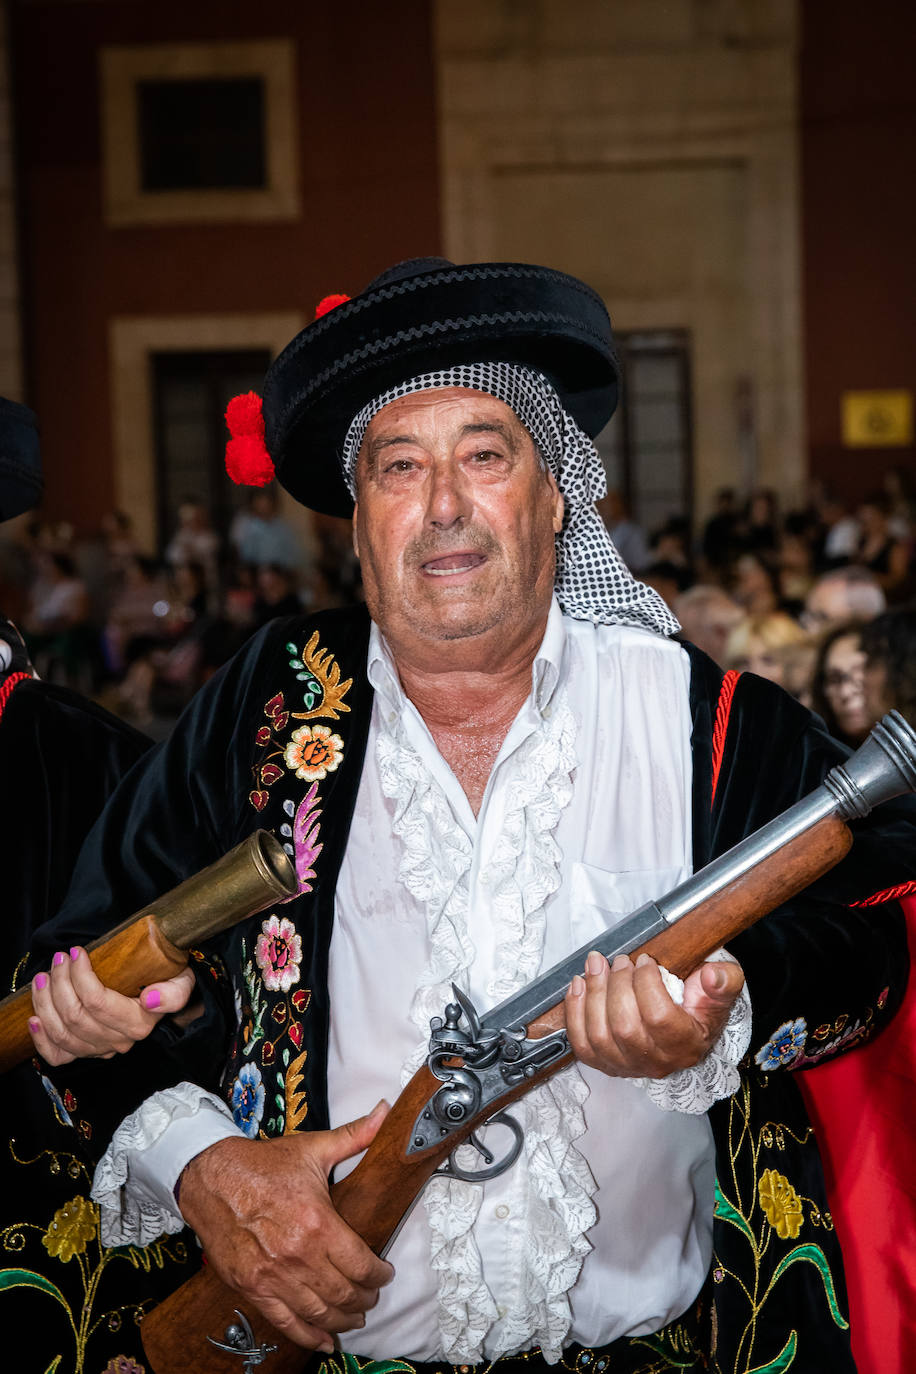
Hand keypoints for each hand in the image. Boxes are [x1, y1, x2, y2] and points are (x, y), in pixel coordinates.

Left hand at [28, 947, 197, 1064]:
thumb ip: (175, 993)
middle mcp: (119, 1041)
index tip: (76, 952)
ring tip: (44, 977)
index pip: (98, 1002)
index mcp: (139, 1024)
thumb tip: (151, 999)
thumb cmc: (168, 983)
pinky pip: (58, 1056)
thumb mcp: (182, 982)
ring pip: (63, 1033)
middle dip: (60, 984)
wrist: (163, 999)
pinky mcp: (87, 1053)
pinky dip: (42, 1039)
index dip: (80, 977)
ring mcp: (101, 1049)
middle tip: (58, 959)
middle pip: (76, 1016)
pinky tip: (34, 1018)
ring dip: (45, 1004)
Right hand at [177, 1102, 394, 1350]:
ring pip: (319, 1312)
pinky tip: (324, 1339)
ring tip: (355, 1315)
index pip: (361, 1264)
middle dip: (365, 1298)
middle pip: (344, 1293)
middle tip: (372, 1296)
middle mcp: (298, 1255)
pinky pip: (286, 1322)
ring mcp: (274, 1277)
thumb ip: (354, 1136)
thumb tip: (386, 1113)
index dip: (379, 1275)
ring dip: (343, 1318)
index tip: (384, 1273)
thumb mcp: (311, 1148)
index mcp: (317, 1222)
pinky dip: (309, 1336)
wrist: (212, 1179)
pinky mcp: (253, 1288)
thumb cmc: (261, 1165)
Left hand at [564, 950, 744, 1077]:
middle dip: (616, 985)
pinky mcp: (605, 1063)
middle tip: (620, 960)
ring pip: (599, 1035)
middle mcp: (656, 1062)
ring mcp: (627, 1066)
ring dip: (593, 993)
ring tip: (596, 964)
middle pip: (624, 1027)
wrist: (684, 1031)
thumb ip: (723, 981)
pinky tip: (578, 985)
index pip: (658, 1016)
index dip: (645, 983)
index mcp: (686, 1044)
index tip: (645, 960)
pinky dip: (575, 1011)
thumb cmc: (699, 1008)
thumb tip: (712, 975)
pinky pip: (581, 1044)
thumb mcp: (720, 992)